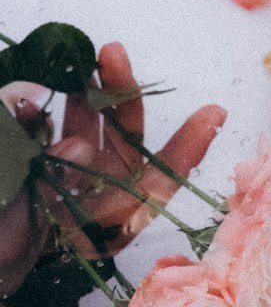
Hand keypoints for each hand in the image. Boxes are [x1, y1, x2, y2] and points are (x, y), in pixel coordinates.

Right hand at [0, 42, 225, 294]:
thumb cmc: (7, 254)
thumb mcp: (39, 232)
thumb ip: (57, 186)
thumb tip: (79, 146)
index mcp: (112, 222)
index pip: (160, 182)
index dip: (187, 148)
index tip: (214, 112)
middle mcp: (98, 198)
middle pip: (125, 140)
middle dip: (122, 94)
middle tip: (112, 52)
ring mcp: (70, 180)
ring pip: (90, 128)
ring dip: (86, 94)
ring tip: (77, 60)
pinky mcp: (40, 165)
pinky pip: (50, 132)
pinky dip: (42, 113)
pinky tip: (29, 103)